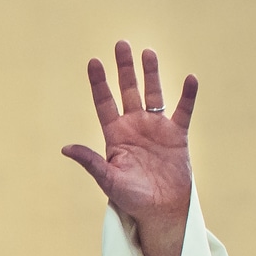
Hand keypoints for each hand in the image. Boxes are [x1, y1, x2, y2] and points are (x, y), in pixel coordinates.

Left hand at [62, 41, 196, 255]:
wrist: (161, 211)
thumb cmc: (130, 200)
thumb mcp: (108, 180)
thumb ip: (91, 161)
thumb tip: (65, 148)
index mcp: (114, 136)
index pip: (104, 102)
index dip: (99, 82)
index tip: (93, 61)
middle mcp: (134, 127)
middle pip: (128, 91)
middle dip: (124, 69)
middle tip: (120, 43)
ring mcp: (156, 129)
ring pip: (153, 94)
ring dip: (151, 74)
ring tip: (147, 52)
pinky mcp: (178, 136)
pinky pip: (183, 110)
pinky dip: (187, 95)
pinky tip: (190, 78)